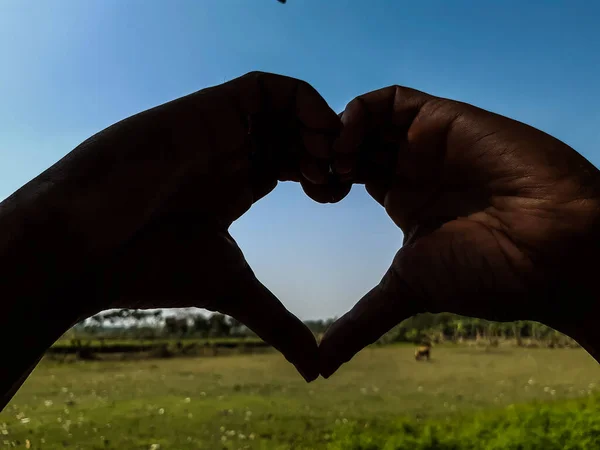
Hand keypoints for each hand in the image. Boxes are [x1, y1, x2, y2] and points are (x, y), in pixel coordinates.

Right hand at [8, 72, 346, 381]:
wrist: (89, 249)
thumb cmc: (150, 268)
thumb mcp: (235, 289)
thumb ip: (278, 323)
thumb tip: (314, 373)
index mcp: (237, 183)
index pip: (294, 161)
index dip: (327, 171)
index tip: (339, 193)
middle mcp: (230, 152)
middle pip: (295, 130)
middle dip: (330, 146)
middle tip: (343, 176)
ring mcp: (220, 129)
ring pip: (286, 104)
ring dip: (319, 123)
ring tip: (328, 160)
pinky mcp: (207, 110)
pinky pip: (266, 87)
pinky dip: (303, 102)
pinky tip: (313, 139)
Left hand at [320, 85, 599, 376]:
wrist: (554, 250)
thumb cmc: (489, 274)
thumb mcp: (407, 291)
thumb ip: (361, 321)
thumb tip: (319, 368)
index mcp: (406, 201)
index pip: (348, 175)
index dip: (322, 179)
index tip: (310, 195)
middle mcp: (414, 168)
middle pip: (353, 143)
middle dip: (323, 154)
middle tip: (311, 176)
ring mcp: (428, 142)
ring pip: (366, 118)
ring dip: (337, 133)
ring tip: (331, 163)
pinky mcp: (444, 119)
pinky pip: (391, 100)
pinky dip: (360, 113)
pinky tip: (348, 144)